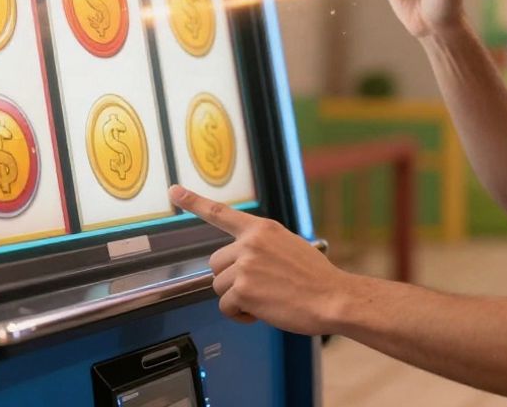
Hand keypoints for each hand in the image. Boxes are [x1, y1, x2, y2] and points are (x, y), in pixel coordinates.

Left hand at [168, 185, 348, 334]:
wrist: (333, 297)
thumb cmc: (316, 279)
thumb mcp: (289, 247)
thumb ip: (262, 248)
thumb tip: (242, 263)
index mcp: (262, 229)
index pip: (220, 213)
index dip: (194, 202)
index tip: (174, 191)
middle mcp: (250, 243)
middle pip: (216, 264)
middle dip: (231, 279)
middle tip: (257, 288)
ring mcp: (245, 265)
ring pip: (219, 287)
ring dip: (237, 299)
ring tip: (265, 300)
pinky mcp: (243, 289)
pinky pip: (226, 307)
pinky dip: (241, 315)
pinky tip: (263, 311)